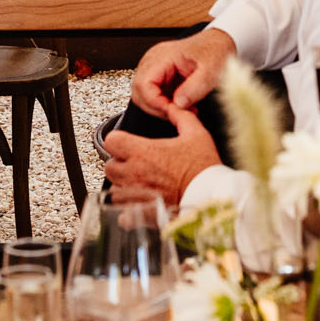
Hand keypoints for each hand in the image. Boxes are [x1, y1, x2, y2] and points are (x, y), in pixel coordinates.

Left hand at [102, 94, 220, 206]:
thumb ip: (181, 116)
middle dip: (120, 164)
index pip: (111, 141)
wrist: (210, 196)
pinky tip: (140, 205)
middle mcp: (135, 173)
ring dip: (124, 187)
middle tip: (135, 165)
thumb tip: (174, 106)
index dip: (118, 140)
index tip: (127, 143)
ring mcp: (136, 195)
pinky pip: (123, 215)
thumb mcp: (195, 134)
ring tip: (140, 185)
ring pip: (115, 190)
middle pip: (110, 166)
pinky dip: (128, 211)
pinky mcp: (141, 214)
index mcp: (143, 152)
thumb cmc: (203, 168)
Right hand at [131, 29, 231, 112]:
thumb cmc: (214, 52)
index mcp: (163, 56)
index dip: (155, 103)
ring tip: (181, 110)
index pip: (144, 84)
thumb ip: (195, 88)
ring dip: (159, 108)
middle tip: (178, 114)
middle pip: (139, 92)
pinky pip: (151, 94)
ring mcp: (154, 67)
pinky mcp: (158, 75)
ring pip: (142, 95)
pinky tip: (180, 105)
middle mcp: (153, 60)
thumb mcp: (211, 72)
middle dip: (156, 108)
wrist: (218, 43)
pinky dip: (163, 104)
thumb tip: (178, 104)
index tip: (172, 111)